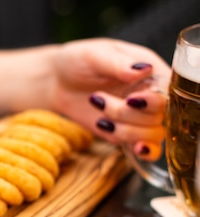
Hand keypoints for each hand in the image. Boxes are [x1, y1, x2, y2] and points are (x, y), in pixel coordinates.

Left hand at [50, 38, 169, 160]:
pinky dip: (142, 151)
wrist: (58, 82)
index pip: (170, 90)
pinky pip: (146, 149)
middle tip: (99, 100)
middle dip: (129, 114)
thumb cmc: (79, 61)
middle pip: (160, 115)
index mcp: (152, 72)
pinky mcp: (128, 133)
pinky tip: (135, 148)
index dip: (155, 99)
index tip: (130, 99)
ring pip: (154, 134)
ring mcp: (141, 117)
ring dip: (127, 131)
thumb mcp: (95, 55)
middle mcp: (152, 95)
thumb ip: (118, 64)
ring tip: (101, 118)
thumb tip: (143, 69)